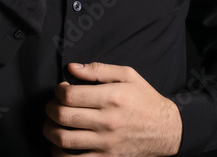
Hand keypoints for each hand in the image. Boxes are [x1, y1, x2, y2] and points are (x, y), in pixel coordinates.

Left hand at [43, 62, 182, 155]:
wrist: (167, 130)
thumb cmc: (145, 100)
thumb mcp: (128, 76)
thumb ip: (98, 69)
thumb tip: (72, 68)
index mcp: (112, 97)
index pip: (69, 95)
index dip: (58, 91)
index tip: (61, 90)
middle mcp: (108, 121)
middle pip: (62, 116)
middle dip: (50, 109)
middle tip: (52, 106)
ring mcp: (106, 143)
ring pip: (64, 140)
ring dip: (50, 131)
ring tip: (52, 125)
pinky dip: (59, 154)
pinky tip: (59, 146)